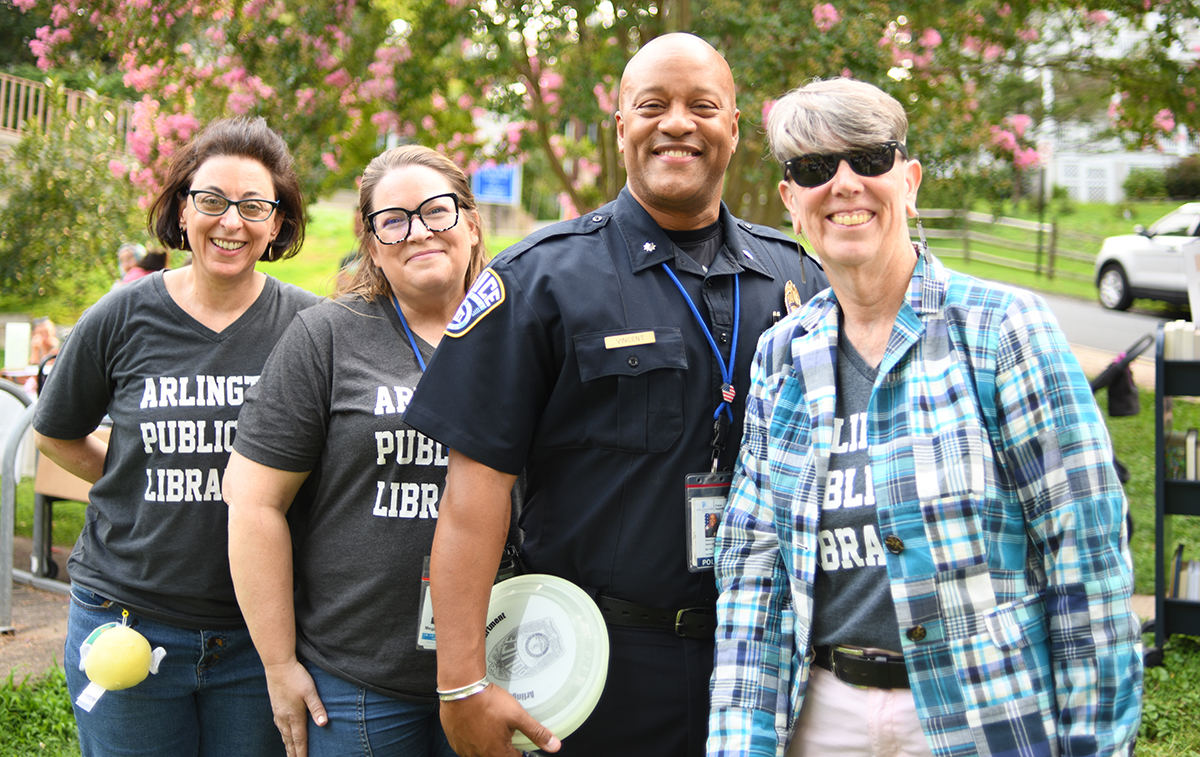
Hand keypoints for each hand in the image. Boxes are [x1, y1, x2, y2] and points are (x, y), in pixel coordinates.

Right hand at [263, 659, 328, 756]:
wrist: (278, 665)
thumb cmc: (296, 677)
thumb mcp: (310, 691)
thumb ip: (317, 707)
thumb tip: (324, 724)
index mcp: (295, 716)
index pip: (300, 740)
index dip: (302, 753)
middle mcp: (284, 717)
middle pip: (290, 740)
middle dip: (293, 753)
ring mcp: (278, 712)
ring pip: (283, 734)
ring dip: (287, 745)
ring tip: (290, 754)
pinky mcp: (275, 706)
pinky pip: (279, 726)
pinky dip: (282, 735)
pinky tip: (284, 734)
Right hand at [440, 682, 560, 756]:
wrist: (461, 690)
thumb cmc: (487, 702)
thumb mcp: (517, 716)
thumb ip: (536, 732)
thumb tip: (554, 746)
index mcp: (496, 752)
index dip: (519, 754)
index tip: (520, 748)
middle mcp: (479, 755)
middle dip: (504, 750)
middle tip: (506, 735)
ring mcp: (465, 750)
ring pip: (480, 755)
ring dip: (488, 748)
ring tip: (491, 730)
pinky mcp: (454, 742)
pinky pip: (466, 749)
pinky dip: (473, 743)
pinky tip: (477, 729)